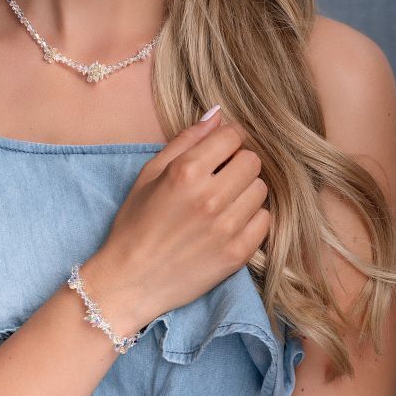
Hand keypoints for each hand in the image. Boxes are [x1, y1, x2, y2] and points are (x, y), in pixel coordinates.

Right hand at [86, 109, 269, 329]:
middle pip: (252, 161)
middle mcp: (209, 197)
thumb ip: (185, 140)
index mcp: (185, 171)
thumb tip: (217, 115)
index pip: (232, 137)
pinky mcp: (237, 254)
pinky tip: (230, 222)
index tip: (222, 149)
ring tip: (224, 201)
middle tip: (221, 176)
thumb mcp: (150, 173)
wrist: (131, 280)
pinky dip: (251, 218)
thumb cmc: (136, 223)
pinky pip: (264, 220)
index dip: (228, 139)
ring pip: (261, 189)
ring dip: (245, 190)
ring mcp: (226, 227)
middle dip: (238, 163)